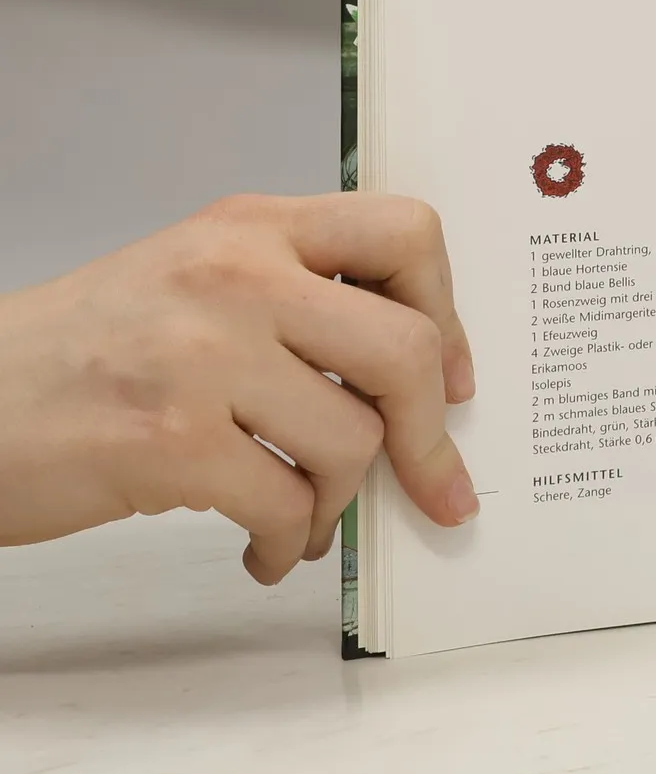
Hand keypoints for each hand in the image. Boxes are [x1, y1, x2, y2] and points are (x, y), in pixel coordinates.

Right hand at [0, 193, 476, 584]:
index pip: (404, 233)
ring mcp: (203, 356)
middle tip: (431, 479)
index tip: (451, 375)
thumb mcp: (196, 276)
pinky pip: (286, 504)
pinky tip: (265, 546)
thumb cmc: (86, 347)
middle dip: (428, 432)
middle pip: (404, 348)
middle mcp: (237, 276)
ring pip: (352, 439)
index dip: (446, 311)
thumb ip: (297, 295)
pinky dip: (288, 540)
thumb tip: (414, 372)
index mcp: (252, 228)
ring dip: (340, 501)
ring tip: (305, 517)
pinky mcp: (169, 441)